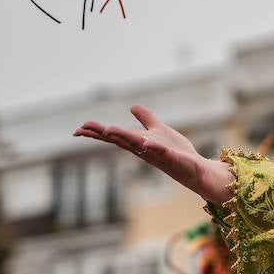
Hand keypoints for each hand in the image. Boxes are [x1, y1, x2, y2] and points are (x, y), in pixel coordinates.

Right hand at [75, 104, 233, 204]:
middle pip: (119, 140)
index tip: (79, 128)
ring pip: (136, 145)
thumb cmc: (176, 151)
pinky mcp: (170, 158)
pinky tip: (146, 142)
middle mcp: (142, 149)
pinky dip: (153, 147)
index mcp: (138, 142)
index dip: (97, 132)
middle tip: (82, 129)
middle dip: (101, 134)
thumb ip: (146, 118)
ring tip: (108, 129)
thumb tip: (132, 106)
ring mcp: (155, 154)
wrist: (194, 167)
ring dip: (123, 137)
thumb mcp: (158, 129)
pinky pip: (160, 151)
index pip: (114, 136)